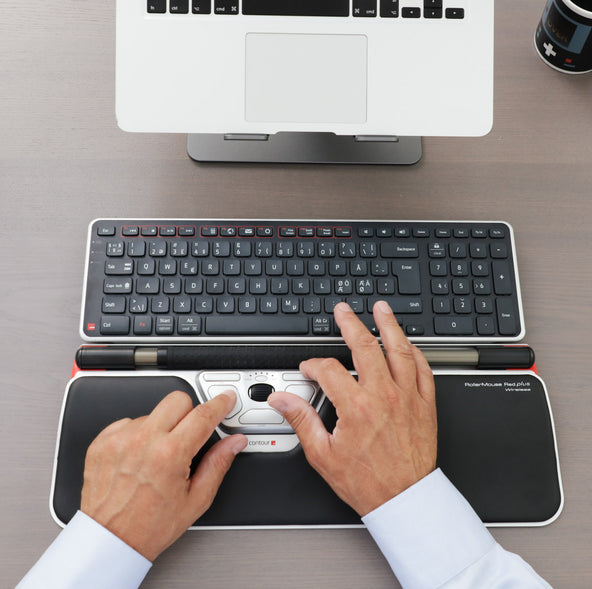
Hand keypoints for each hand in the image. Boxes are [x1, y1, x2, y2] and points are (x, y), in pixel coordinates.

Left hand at [81, 390, 246, 560]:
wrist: (110, 541)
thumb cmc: (149, 526)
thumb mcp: (196, 500)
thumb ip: (218, 464)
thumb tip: (234, 443)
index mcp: (170, 455)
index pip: (203, 415)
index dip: (220, 403)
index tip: (225, 399)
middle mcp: (143, 441)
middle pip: (177, 400)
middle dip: (189, 412)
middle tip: (188, 435)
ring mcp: (120, 439)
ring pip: (153, 412)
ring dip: (161, 427)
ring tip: (158, 455)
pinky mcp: (103, 441)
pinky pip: (129, 422)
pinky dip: (137, 434)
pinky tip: (139, 457)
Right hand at [268, 301, 436, 515]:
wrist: (404, 499)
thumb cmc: (367, 481)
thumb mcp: (323, 454)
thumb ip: (301, 420)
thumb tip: (281, 401)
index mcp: (356, 406)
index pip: (328, 369)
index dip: (313, 365)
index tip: (308, 369)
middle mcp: (383, 396)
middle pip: (365, 346)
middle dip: (350, 324)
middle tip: (343, 311)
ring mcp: (407, 397)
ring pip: (399, 350)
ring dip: (388, 326)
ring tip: (381, 309)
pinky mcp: (425, 405)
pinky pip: (423, 369)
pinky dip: (415, 352)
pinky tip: (407, 343)